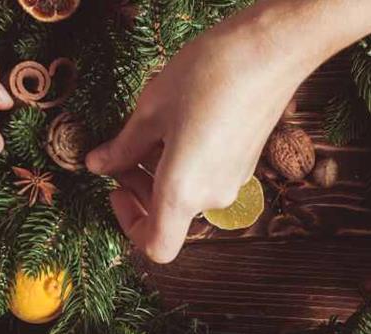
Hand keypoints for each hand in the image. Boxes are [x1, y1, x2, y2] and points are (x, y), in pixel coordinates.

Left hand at [86, 7, 306, 262]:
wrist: (272, 50)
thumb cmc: (208, 76)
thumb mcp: (151, 110)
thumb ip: (123, 147)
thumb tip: (99, 165)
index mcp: (183, 192)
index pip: (156, 247)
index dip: (129, 225)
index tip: (117, 188)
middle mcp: (211, 196)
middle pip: (168, 216)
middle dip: (139, 188)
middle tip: (121, 151)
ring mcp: (233, 181)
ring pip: (186, 194)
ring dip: (160, 172)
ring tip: (148, 128)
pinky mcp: (246, 163)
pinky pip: (205, 176)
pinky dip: (184, 162)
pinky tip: (177, 121)